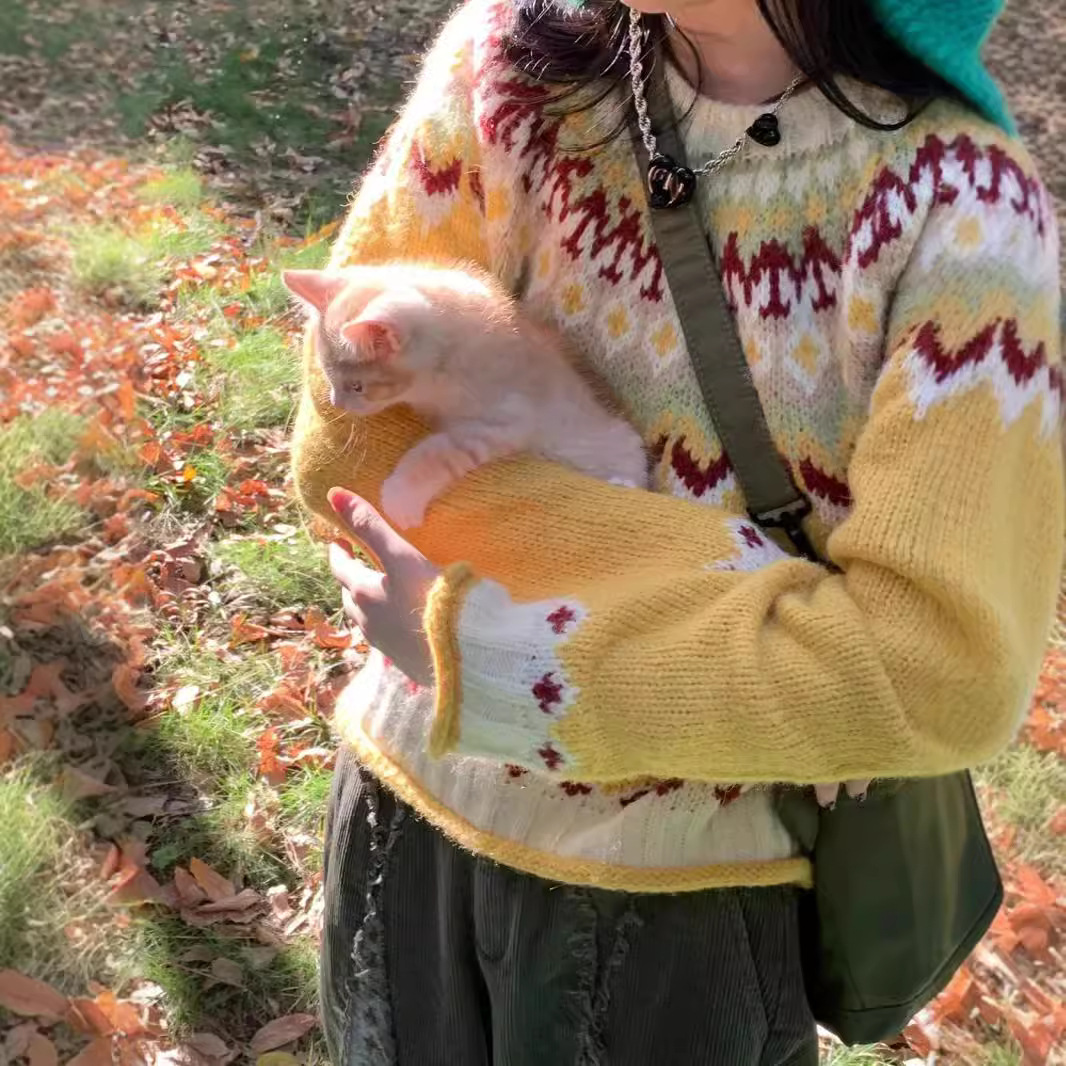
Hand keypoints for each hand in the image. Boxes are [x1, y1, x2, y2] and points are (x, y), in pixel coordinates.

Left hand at [327, 487, 440, 685]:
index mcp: (363, 592)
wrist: (466, 652)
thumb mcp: (402, 556)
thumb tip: (334, 493)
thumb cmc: (434, 598)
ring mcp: (385, 644)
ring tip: (380, 591)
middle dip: (351, 578)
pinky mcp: (404, 660)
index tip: (339, 540)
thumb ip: (371, 525)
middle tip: (359, 563)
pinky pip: (386, 637)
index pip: (340, 568)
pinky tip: (403, 620)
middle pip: (349, 595)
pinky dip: (386, 622)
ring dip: (366, 603)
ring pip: (365, 618)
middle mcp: (367, 620)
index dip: (338, 552)